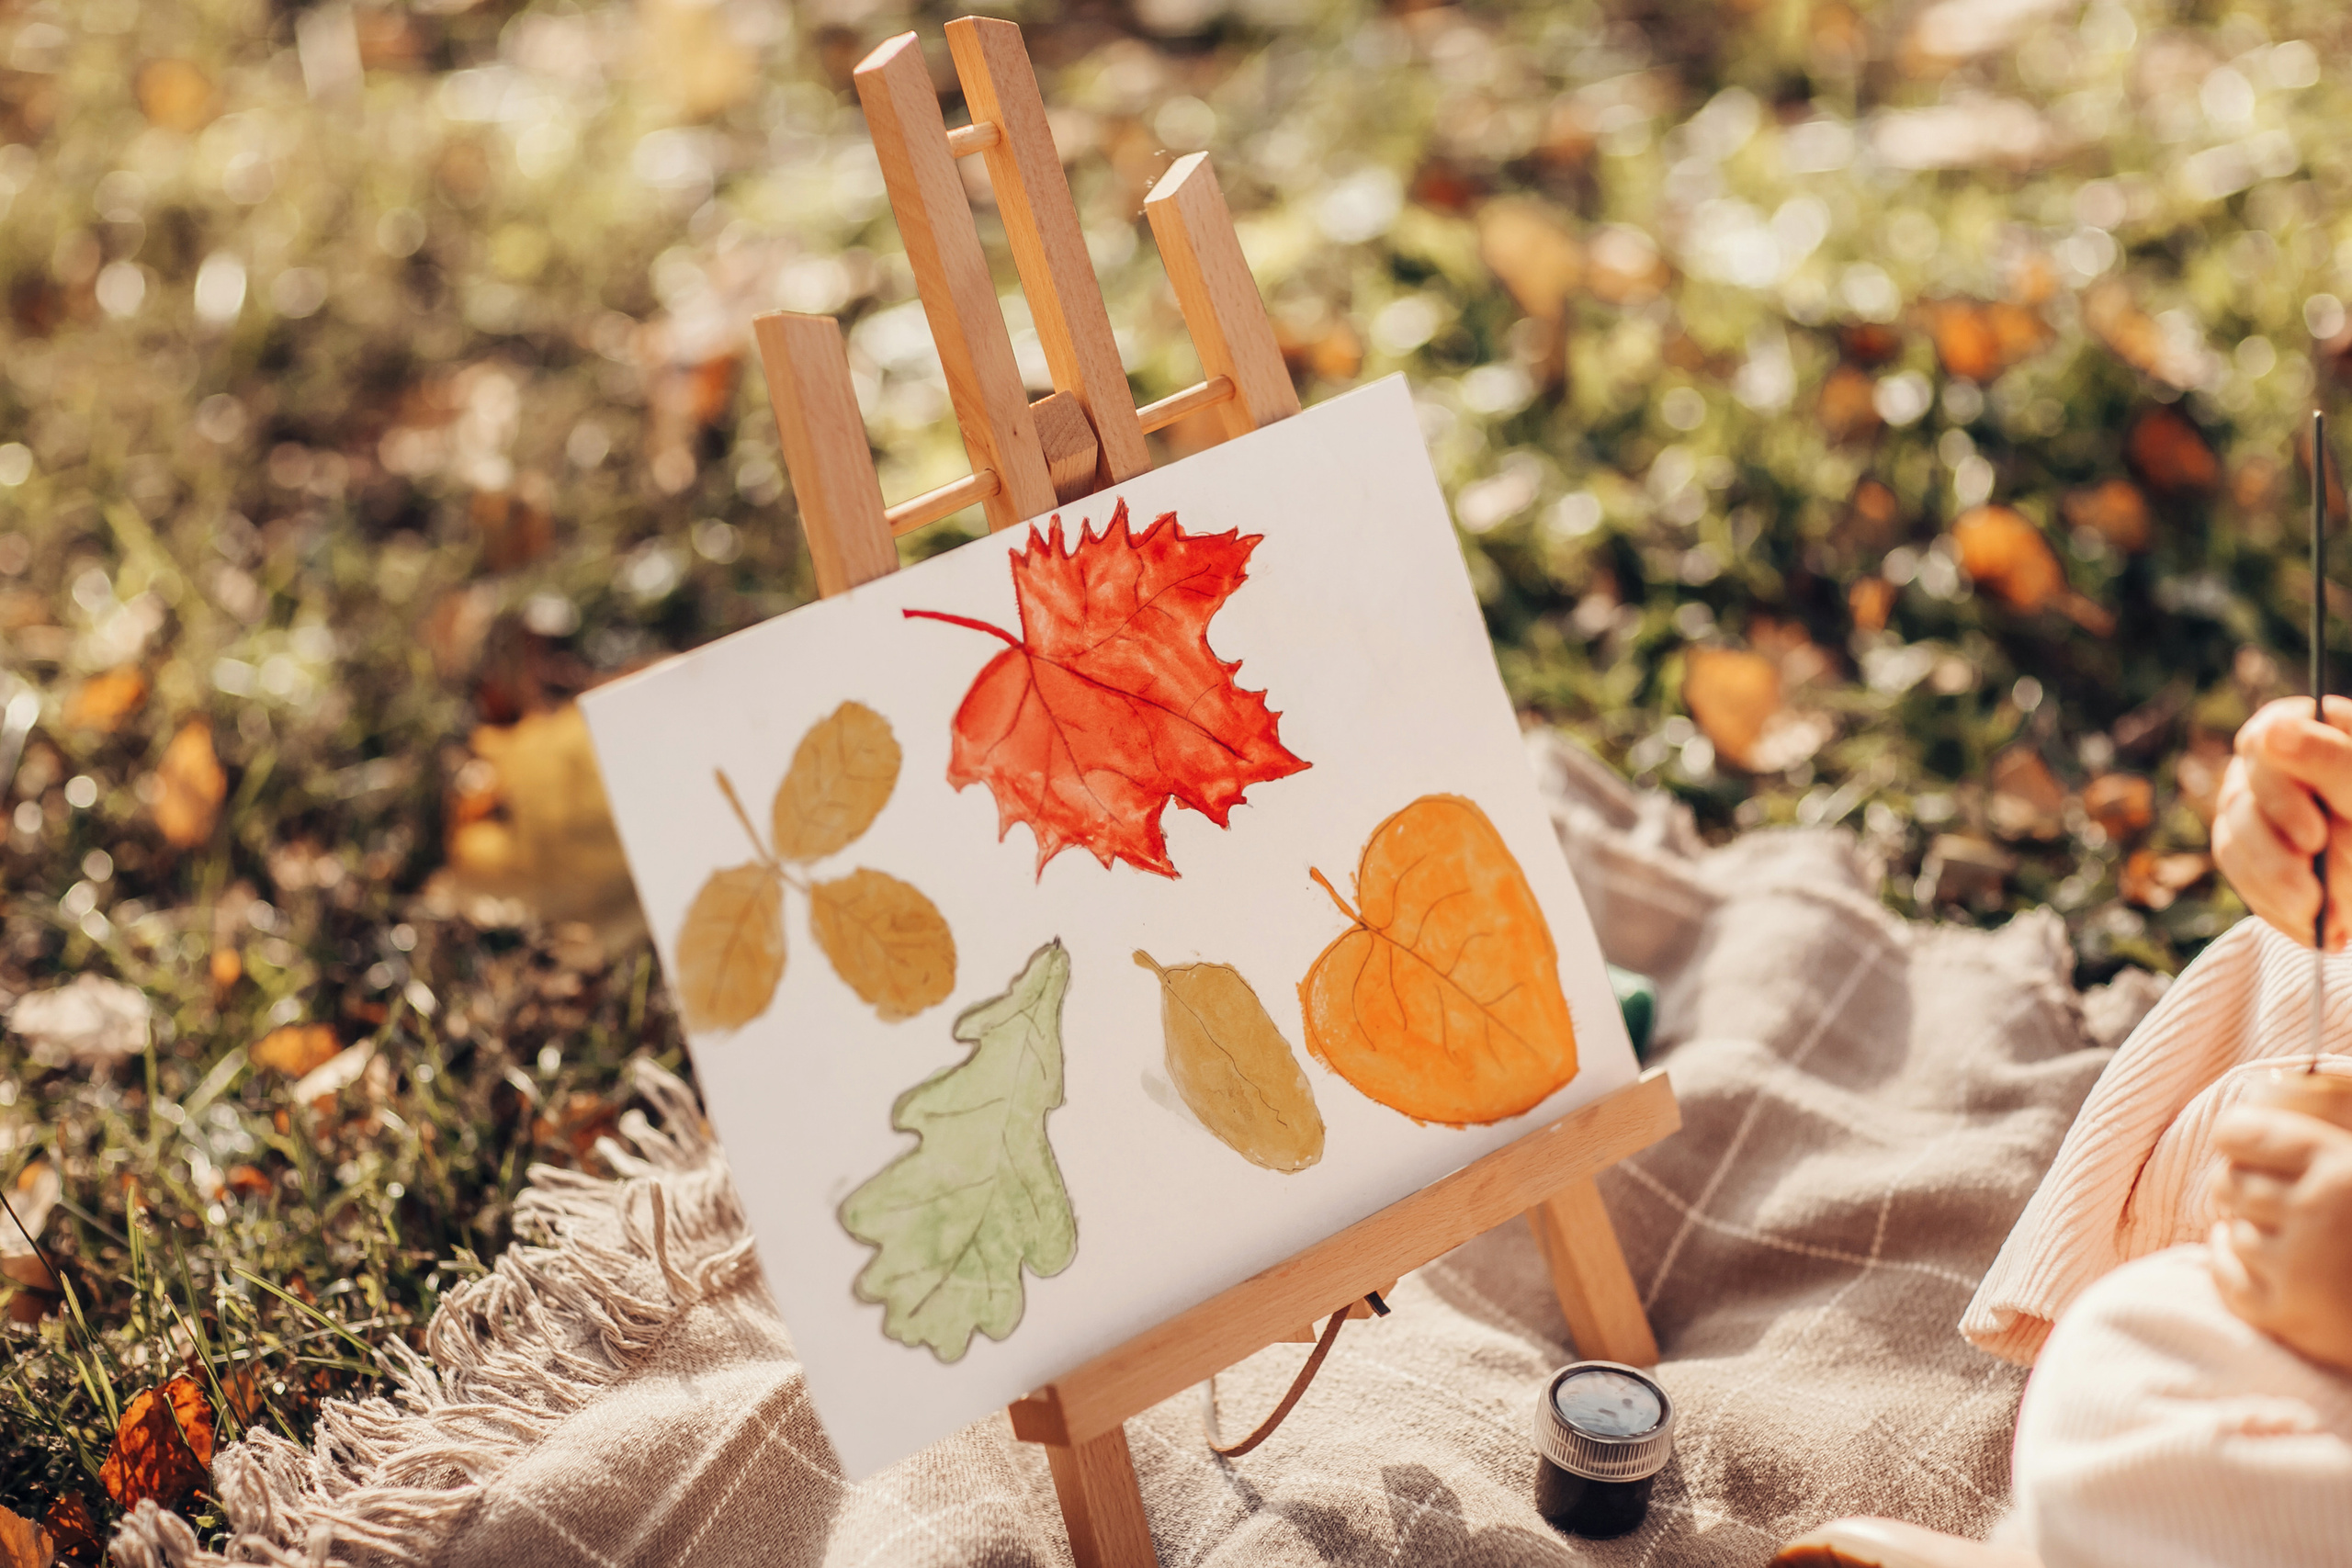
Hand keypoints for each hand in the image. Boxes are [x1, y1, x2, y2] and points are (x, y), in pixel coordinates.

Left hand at [2207, 1103, 2351, 1373]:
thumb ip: (2326, 1141)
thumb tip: (2252, 1114)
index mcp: (2340, 1165)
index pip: (2238, 1132)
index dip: (2239, 1138)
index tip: (2248, 1147)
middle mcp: (2315, 1211)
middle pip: (2227, 1181)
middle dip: (2242, 1187)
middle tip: (2269, 1197)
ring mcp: (2299, 1266)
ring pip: (2230, 1229)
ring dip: (2247, 1231)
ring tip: (2282, 1234)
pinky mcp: (2289, 1315)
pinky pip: (2225, 1278)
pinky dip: (2231, 1267)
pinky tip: (2257, 1261)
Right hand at [2213, 694, 2351, 949]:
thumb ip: (2333, 763)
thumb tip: (2272, 731)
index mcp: (2304, 730)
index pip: (2263, 744)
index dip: (2279, 796)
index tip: (2313, 840)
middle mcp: (2267, 767)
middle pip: (2240, 802)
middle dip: (2279, 857)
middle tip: (2315, 893)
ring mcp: (2254, 812)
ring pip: (2233, 846)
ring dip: (2277, 887)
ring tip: (2318, 914)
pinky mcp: (2254, 857)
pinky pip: (2244, 882)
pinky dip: (2278, 909)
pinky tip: (2314, 925)